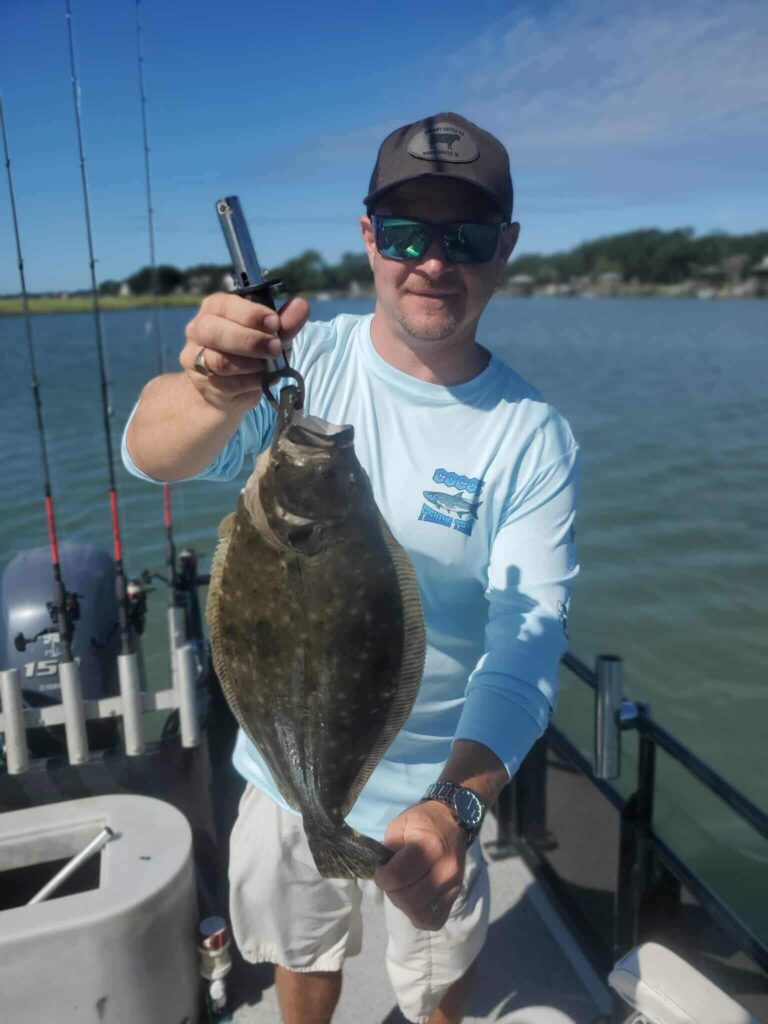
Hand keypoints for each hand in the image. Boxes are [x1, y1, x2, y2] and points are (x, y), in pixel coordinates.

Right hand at [180, 292, 310, 412]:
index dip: (250, 314)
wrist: (232, 388)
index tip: (274, 323)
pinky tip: (260, 380)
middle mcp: (199, 330)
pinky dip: (249, 383)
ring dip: (250, 364)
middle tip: (275, 348)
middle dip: (249, 340)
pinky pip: (226, 384)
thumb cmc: (252, 352)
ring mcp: (196, 358)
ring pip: (219, 361)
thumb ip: (285, 321)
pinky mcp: (203, 384)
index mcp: (214, 308)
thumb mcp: (272, 334)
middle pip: (214, 332)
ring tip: (268, 366)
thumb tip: (301, 305)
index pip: (224, 305)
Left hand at [374, 801, 465, 930]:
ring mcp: (453, 886)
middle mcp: (445, 870)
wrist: (451, 821)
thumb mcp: (400, 824)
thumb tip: (385, 870)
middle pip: (409, 900)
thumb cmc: (421, 822)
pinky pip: (435, 920)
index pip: (397, 878)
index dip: (382, 878)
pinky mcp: (455, 896)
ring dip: (404, 905)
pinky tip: (414, 901)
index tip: (382, 870)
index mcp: (429, 847)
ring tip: (403, 889)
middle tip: (392, 880)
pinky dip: (420, 915)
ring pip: (420, 913)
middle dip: (392, 893)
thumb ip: (389, 847)